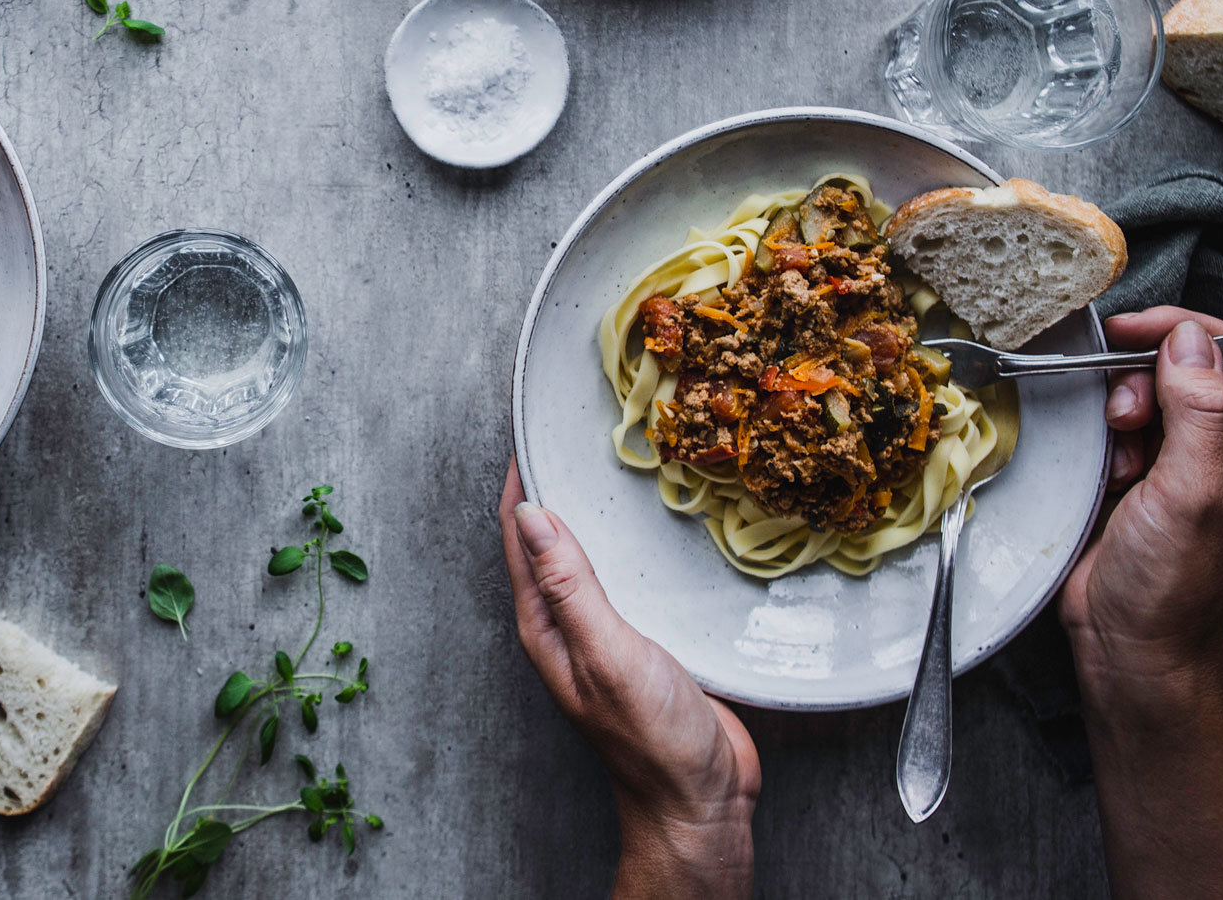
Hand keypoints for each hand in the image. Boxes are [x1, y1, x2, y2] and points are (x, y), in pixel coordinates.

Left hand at [499, 461, 758, 899]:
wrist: (702, 799)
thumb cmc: (652, 738)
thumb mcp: (607, 653)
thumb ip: (570, 586)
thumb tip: (530, 515)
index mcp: (544, 623)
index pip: (520, 534)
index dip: (523, 478)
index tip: (535, 423)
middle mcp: (568, 621)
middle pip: (555, 536)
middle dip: (562, 481)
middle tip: (582, 423)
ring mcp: (608, 629)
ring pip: (596, 552)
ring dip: (602, 507)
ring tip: (623, 454)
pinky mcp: (649, 636)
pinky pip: (634, 574)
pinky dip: (639, 540)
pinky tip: (664, 519)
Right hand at [1061, 308, 1222, 702]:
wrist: (1127, 645)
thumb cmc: (1173, 586)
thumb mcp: (1193, 493)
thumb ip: (1198, 410)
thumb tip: (1190, 340)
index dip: (1187, 339)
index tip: (1134, 330)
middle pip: (1188, 373)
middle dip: (1146, 381)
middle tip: (1123, 413)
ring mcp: (1184, 466)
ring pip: (1150, 396)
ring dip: (1122, 409)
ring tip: (1115, 448)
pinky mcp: (1141, 478)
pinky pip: (1121, 427)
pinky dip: (1105, 435)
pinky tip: (1106, 470)